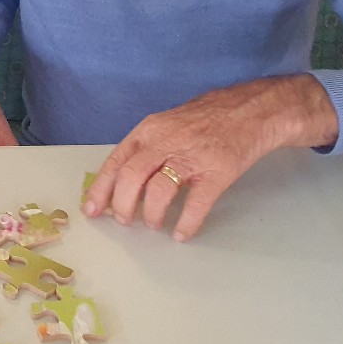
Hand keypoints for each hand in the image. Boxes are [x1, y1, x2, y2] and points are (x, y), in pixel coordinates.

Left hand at [84, 75, 338, 240]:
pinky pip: (196, 204)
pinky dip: (185, 223)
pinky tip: (180, 233)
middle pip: (132, 177)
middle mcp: (167, 142)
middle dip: (122, 205)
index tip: (92, 210)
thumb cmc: (205, 120)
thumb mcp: (166, 124)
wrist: (250, 110)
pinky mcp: (217, 172)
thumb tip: (119, 181)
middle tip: (125, 221)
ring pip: (159, 191)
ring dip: (150, 214)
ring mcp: (193, 157)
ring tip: (152, 224)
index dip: (101, 188)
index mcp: (149, 131)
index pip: (116, 161)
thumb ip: (144, 148)